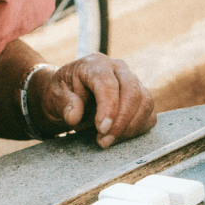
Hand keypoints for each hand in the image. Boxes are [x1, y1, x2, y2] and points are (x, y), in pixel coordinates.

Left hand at [38, 53, 155, 147]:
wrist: (72, 94)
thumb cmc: (64, 93)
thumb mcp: (55, 95)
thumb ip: (64, 103)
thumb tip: (74, 116)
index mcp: (96, 64)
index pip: (108, 83)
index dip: (108, 108)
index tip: (102, 129)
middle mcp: (119, 69)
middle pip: (132, 92)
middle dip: (121, 121)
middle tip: (105, 141)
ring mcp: (134, 82)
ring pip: (145, 103)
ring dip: (130, 127)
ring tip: (108, 141)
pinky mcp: (142, 98)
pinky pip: (149, 114)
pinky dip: (137, 129)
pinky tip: (119, 137)